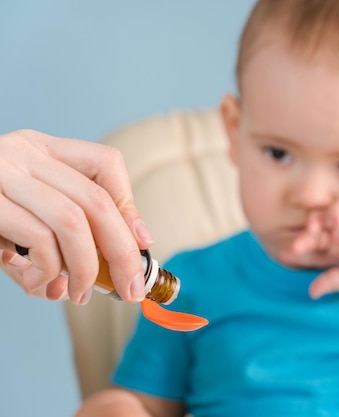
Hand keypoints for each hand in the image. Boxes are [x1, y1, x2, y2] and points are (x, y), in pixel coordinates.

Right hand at [0, 129, 152, 303]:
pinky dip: (48, 270)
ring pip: (72, 222)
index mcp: (42, 149)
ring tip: (78, 294)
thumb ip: (63, 231)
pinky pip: (37, 238)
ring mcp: (0, 172)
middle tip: (130, 291)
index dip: (130, 205)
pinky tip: (40, 283)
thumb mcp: (25, 213)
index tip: (142, 243)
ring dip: (85, 269)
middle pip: (98, 201)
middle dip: (123, 254)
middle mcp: (23, 152)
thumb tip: (110, 273)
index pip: (105, 162)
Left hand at [279, 199, 338, 298]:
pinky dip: (335, 214)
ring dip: (314, 224)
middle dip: (303, 239)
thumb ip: (330, 282)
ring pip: (322, 216)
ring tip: (313, 234)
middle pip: (314, 232)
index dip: (298, 253)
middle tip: (296, 247)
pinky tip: (337, 226)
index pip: (311, 249)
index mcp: (335, 250)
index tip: (283, 257)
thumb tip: (311, 293)